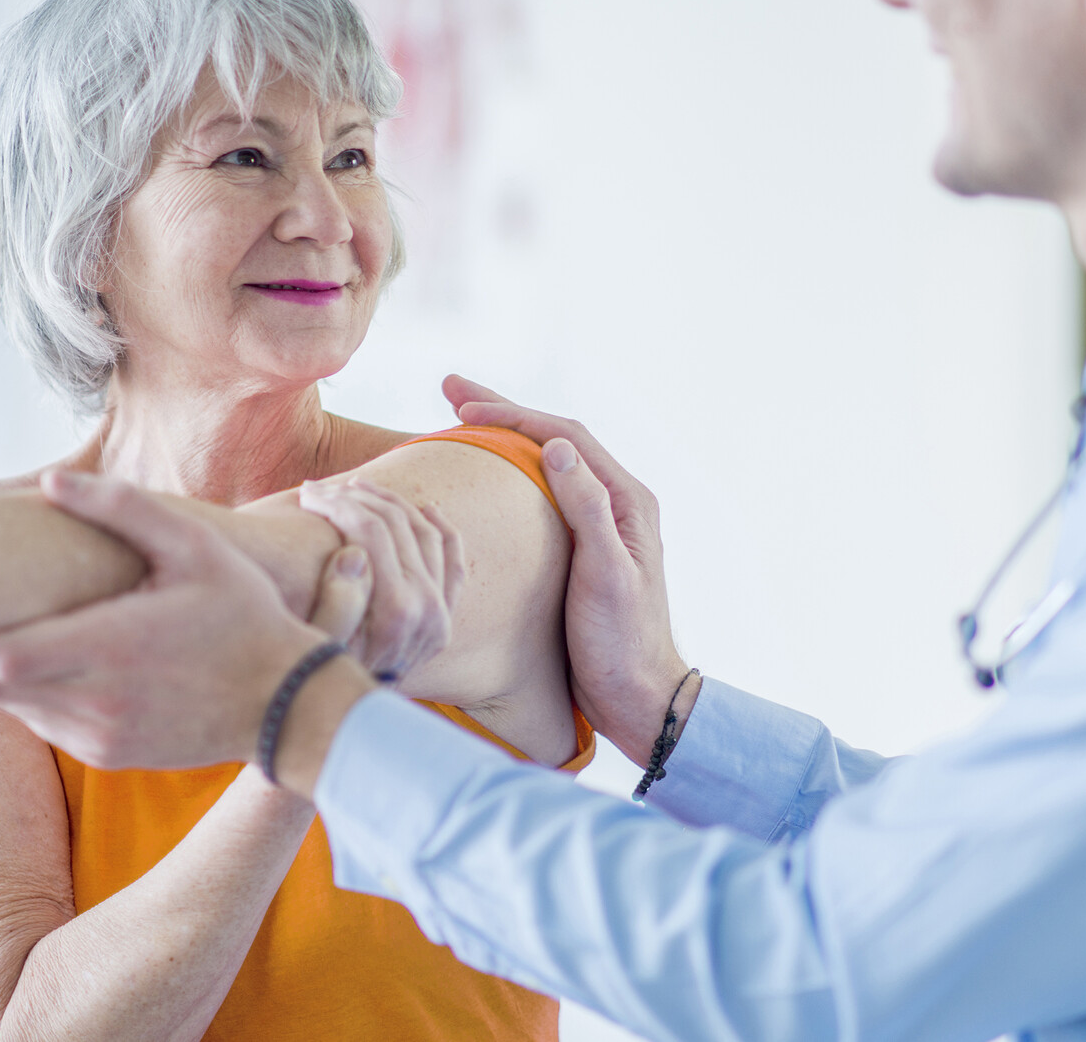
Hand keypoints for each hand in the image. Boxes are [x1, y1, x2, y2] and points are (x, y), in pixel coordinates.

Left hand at [0, 470, 346, 773]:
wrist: (288, 704)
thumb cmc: (243, 614)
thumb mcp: (194, 547)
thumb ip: (123, 509)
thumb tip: (51, 482)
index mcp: (109, 647)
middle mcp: (96, 702)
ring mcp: (101, 736)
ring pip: (14, 708)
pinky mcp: (111, 755)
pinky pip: (47, 726)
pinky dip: (30, 697)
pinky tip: (43, 665)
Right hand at [297, 478, 461, 681]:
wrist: (346, 727)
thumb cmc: (317, 685)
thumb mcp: (317, 646)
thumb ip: (336, 601)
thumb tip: (354, 552)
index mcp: (397, 612)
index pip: (371, 530)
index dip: (336, 503)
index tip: (307, 495)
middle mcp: (428, 611)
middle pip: (399, 525)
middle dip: (357, 497)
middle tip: (321, 489)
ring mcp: (441, 615)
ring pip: (426, 534)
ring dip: (392, 503)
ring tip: (358, 488)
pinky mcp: (444, 621)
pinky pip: (454, 563)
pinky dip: (443, 530)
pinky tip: (425, 508)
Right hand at [444, 375, 693, 757]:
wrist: (635, 695)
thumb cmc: (622, 641)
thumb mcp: (606, 574)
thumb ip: (587, 509)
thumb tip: (557, 447)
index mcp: (626, 500)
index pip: (565, 435)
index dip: (513, 415)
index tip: (463, 407)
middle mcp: (613, 502)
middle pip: (552, 438)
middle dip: (501, 411)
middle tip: (449, 390)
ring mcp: (595, 524)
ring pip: (543, 462)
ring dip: (502, 437)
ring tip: (456, 419)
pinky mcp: (577, 547)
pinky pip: (537, 493)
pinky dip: (504, 474)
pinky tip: (479, 478)